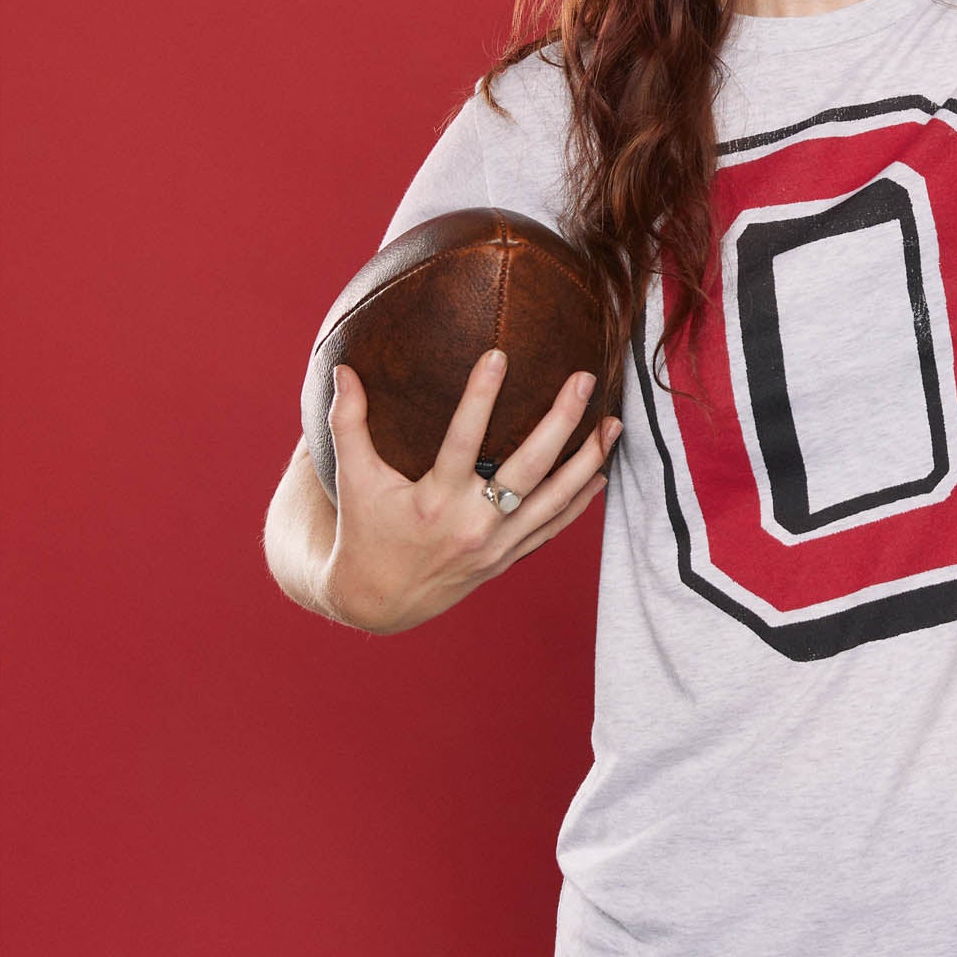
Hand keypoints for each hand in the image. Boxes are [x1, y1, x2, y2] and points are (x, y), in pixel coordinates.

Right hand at [321, 350, 620, 634]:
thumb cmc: (365, 530)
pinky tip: (601, 471)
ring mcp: (496, 545)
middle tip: (585, 379)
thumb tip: (342, 369)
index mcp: (433, 500)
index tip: (500, 354)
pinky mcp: (508, 559)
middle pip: (527, 468)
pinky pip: (554, 527)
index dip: (480, 397)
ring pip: (554, 498)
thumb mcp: (354, 479)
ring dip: (588, 460)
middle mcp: (471, 524)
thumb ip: (348, 423)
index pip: (463, 440)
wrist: (378, 603)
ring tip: (614, 423)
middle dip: (561, 421)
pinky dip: (580, 501)